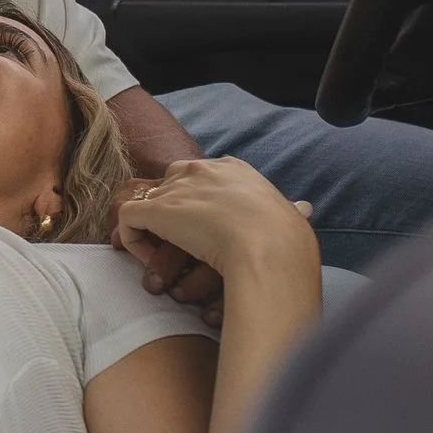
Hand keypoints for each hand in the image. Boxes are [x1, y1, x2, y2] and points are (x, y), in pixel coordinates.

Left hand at [113, 158, 318, 319]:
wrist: (268, 245)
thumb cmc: (284, 239)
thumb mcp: (289, 216)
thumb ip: (288, 210)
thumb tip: (304, 209)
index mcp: (233, 169)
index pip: (200, 178)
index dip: (195, 207)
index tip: (202, 234)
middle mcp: (200, 169)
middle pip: (169, 186)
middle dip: (169, 215)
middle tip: (176, 249)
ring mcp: (175, 187)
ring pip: (147, 204)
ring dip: (151, 235)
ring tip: (161, 262)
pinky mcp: (154, 209)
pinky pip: (128, 219)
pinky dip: (131, 240)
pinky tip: (148, 264)